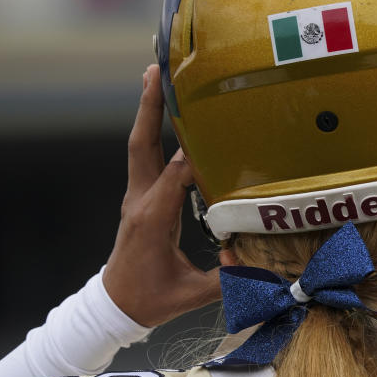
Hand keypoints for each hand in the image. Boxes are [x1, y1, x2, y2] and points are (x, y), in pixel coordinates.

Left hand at [103, 64, 221, 326]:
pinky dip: (152, 130)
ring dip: (147, 111)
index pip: (174, 179)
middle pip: (142, 145)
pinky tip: (164, 113)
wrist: (113, 306)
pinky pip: (144, 156)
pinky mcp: (140, 197)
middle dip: (149, 108)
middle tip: (155, 70)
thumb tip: (264, 269)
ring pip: (139, 145)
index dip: (194, 156)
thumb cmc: (149, 300)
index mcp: (152, 221)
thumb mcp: (189, 296)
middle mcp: (140, 201)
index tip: (215, 132)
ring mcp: (136, 197)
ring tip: (155, 75)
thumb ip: (225, 282)